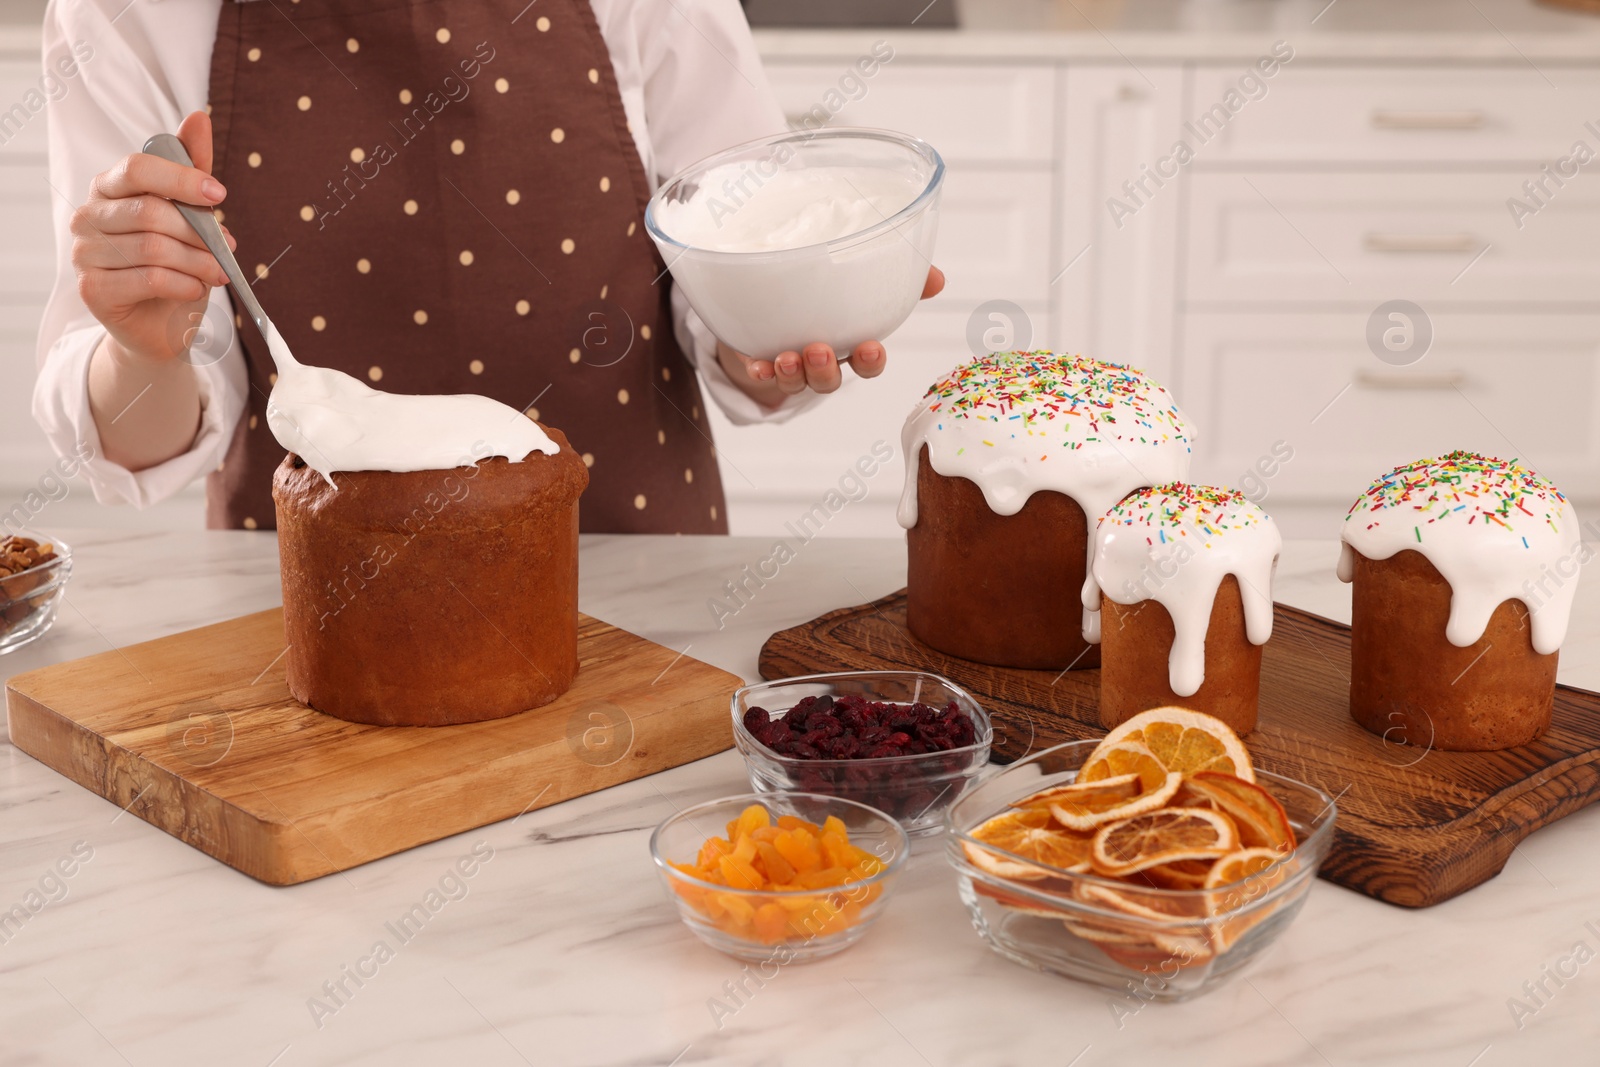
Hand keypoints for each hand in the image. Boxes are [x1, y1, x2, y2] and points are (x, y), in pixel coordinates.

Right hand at [71, 109, 233, 366]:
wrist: (161, 323)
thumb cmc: (176, 263)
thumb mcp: (191, 214)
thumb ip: (191, 169)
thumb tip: (199, 117)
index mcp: (109, 187)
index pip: (137, 167)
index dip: (182, 179)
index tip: (220, 195)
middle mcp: (88, 215)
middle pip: (150, 211)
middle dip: (199, 232)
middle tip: (227, 249)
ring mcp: (84, 252)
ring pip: (153, 248)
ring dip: (198, 262)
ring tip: (218, 273)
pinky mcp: (92, 288)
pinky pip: (149, 278)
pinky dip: (184, 284)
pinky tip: (197, 288)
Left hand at [720, 266, 945, 405]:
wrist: (776, 309)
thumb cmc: (830, 299)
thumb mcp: (864, 286)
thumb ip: (901, 279)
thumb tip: (937, 278)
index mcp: (849, 345)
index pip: (866, 364)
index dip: (869, 362)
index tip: (870, 348)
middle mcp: (822, 362)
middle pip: (829, 380)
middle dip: (826, 371)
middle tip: (821, 350)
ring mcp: (792, 365)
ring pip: (796, 381)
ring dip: (793, 373)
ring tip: (787, 358)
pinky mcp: (761, 360)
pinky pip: (762, 374)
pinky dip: (761, 371)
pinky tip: (758, 364)